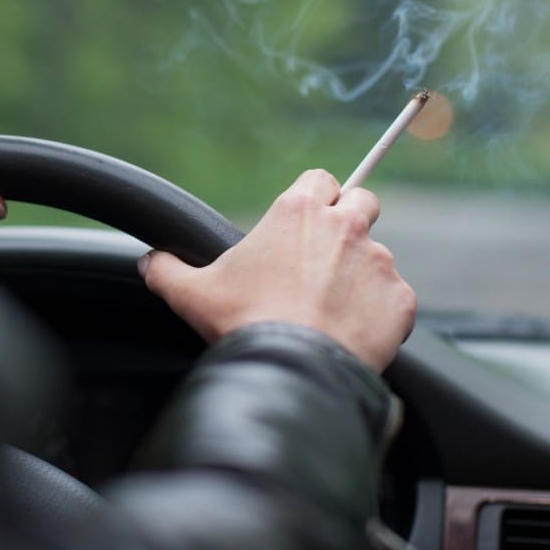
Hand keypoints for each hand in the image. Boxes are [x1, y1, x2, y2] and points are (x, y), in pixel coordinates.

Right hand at [139, 169, 415, 370]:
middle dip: (350, 220)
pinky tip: (352, 333)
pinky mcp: (400, 299)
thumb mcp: (192, 294)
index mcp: (298, 212)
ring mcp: (379, 262)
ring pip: (379, 254)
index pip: (319, 180)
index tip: (303, 222)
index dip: (313, 198)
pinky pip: (395, 298)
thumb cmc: (245, 324)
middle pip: (362, 201)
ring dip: (361, 273)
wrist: (295, 370)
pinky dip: (379, 312)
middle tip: (326, 257)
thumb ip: (167, 270)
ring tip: (333, 309)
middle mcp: (345, 227)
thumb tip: (150, 263)